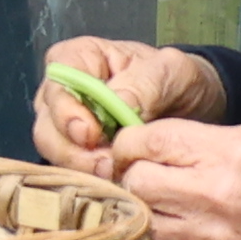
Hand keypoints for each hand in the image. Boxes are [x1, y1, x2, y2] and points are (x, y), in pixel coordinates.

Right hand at [34, 38, 224, 172]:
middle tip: (108, 166)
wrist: (193, 106)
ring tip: (116, 174)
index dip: (66, 113)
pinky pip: (72, 170)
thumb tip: (117, 103)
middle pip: (47, 127)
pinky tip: (116, 181)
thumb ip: (144, 85)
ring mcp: (65, 124)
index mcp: (78, 58)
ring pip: (54, 152)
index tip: (91, 135)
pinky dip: (91, 179)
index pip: (55, 86)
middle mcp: (63, 91)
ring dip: (82, 168)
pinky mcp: (77, 152)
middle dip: (73, 151)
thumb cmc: (176, 79)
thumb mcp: (170, 71)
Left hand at [102, 119, 240, 239]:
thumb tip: (130, 146)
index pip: (146, 140)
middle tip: (147, 189)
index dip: (130, 147)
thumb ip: (188, 141)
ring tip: (158, 218)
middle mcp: (211, 195)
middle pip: (134, 181)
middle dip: (133, 182)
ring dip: (138, 219)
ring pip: (135, 223)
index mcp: (226, 153)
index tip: (135, 155)